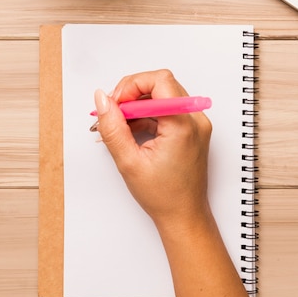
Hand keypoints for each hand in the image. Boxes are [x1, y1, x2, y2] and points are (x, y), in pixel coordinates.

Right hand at [93, 69, 212, 228]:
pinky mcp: (191, 130)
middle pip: (161, 85)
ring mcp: (195, 124)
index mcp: (183, 125)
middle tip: (113, 112)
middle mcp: (195, 119)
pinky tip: (129, 131)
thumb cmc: (163, 196)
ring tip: (117, 126)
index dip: (132, 85)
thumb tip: (102, 100)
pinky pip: (166, 110)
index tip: (115, 103)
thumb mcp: (129, 161)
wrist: (183, 216)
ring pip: (162, 96)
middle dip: (132, 94)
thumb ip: (113, 127)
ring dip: (137, 105)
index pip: (159, 80)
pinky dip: (146, 116)